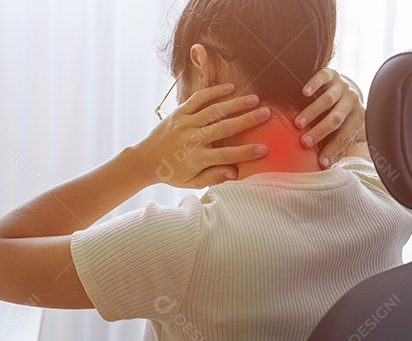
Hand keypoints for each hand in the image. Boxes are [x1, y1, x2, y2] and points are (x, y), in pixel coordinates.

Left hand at [128, 84, 270, 188]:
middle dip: (247, 121)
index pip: (226, 155)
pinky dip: (213, 92)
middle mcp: (191, 140)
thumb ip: (213, 177)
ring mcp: (185, 124)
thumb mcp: (191, 182)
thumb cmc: (172, 173)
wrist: (144, 160)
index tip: (264, 148)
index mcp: (196, 159)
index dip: (246, 152)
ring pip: (214, 111)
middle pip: (224, 128)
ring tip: (255, 99)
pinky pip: (198, 99)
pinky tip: (230, 88)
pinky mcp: (178, 113)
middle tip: (267, 113)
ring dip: (235, 104)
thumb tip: (235, 172)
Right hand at [295, 68, 367, 167]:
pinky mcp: (332, 74)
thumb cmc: (340, 114)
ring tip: (298, 123)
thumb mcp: (342, 129)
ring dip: (313, 113)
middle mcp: (352, 101)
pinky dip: (314, 85)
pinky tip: (304, 93)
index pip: (345, 136)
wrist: (344, 86)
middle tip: (304, 142)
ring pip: (328, 100)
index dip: (333, 150)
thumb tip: (326, 166)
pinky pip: (324, 77)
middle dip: (320, 132)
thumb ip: (336, 144)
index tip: (321, 163)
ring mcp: (342, 87)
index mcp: (357, 118)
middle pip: (337, 119)